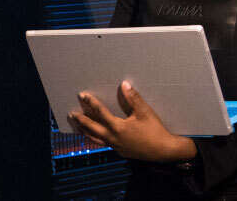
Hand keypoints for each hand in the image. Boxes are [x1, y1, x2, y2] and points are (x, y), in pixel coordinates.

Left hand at [66, 81, 197, 162]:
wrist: (164, 151)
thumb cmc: (155, 130)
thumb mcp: (145, 112)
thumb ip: (133, 98)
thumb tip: (124, 84)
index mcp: (118, 127)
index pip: (100, 112)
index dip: (91, 103)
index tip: (82, 95)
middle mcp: (113, 138)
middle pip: (92, 128)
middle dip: (81, 120)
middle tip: (71, 113)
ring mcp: (116, 146)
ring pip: (95, 139)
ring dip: (85, 131)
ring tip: (77, 126)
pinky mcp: (120, 151)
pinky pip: (103, 144)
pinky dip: (96, 139)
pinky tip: (95, 136)